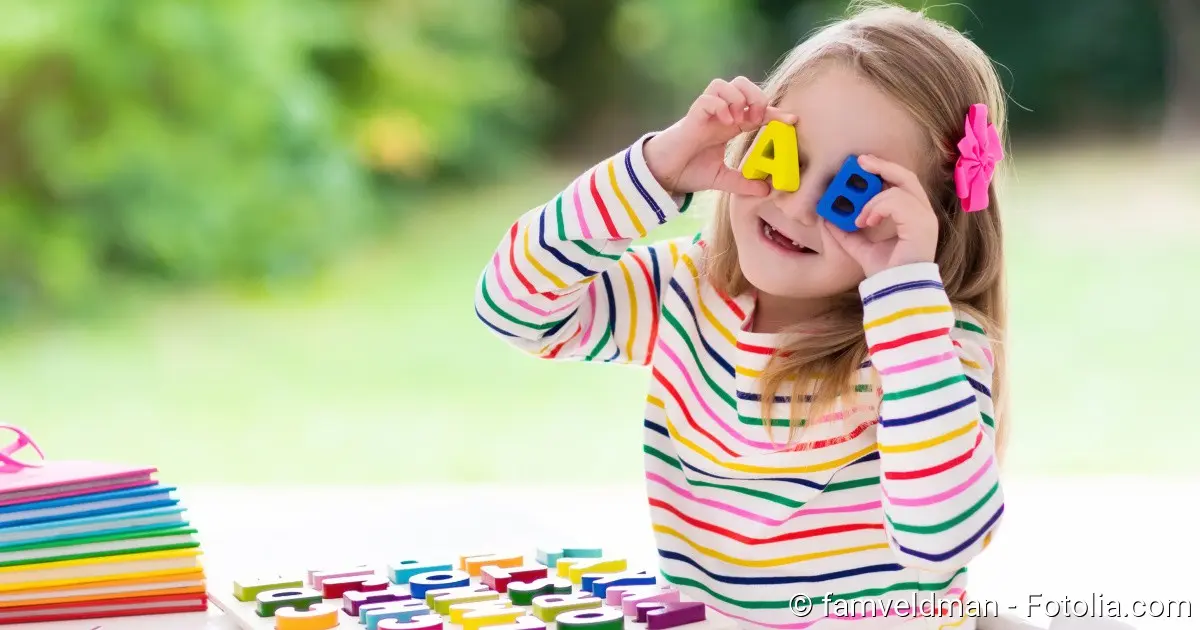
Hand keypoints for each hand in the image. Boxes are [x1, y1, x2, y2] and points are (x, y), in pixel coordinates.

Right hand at [643, 77, 796, 196]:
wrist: (664, 175)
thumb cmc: (689, 171)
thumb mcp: (722, 179)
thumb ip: (743, 182)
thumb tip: (767, 190)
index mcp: (729, 125)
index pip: (756, 108)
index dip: (775, 112)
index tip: (792, 121)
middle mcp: (719, 114)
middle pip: (741, 83)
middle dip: (755, 96)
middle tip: (757, 119)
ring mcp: (705, 113)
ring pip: (724, 84)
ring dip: (737, 98)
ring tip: (740, 119)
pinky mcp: (692, 116)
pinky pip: (708, 97)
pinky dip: (720, 105)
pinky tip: (725, 122)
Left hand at [824, 155, 938, 276]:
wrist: (895, 293)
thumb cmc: (885, 274)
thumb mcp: (859, 248)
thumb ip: (846, 233)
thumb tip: (827, 219)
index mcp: (913, 217)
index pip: (902, 184)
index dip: (883, 171)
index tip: (861, 165)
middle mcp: (924, 215)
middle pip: (907, 176)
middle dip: (882, 166)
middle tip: (860, 162)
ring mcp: (926, 219)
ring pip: (899, 188)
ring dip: (873, 200)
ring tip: (860, 218)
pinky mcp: (922, 225)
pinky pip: (897, 201)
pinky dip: (877, 207)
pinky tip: (866, 222)